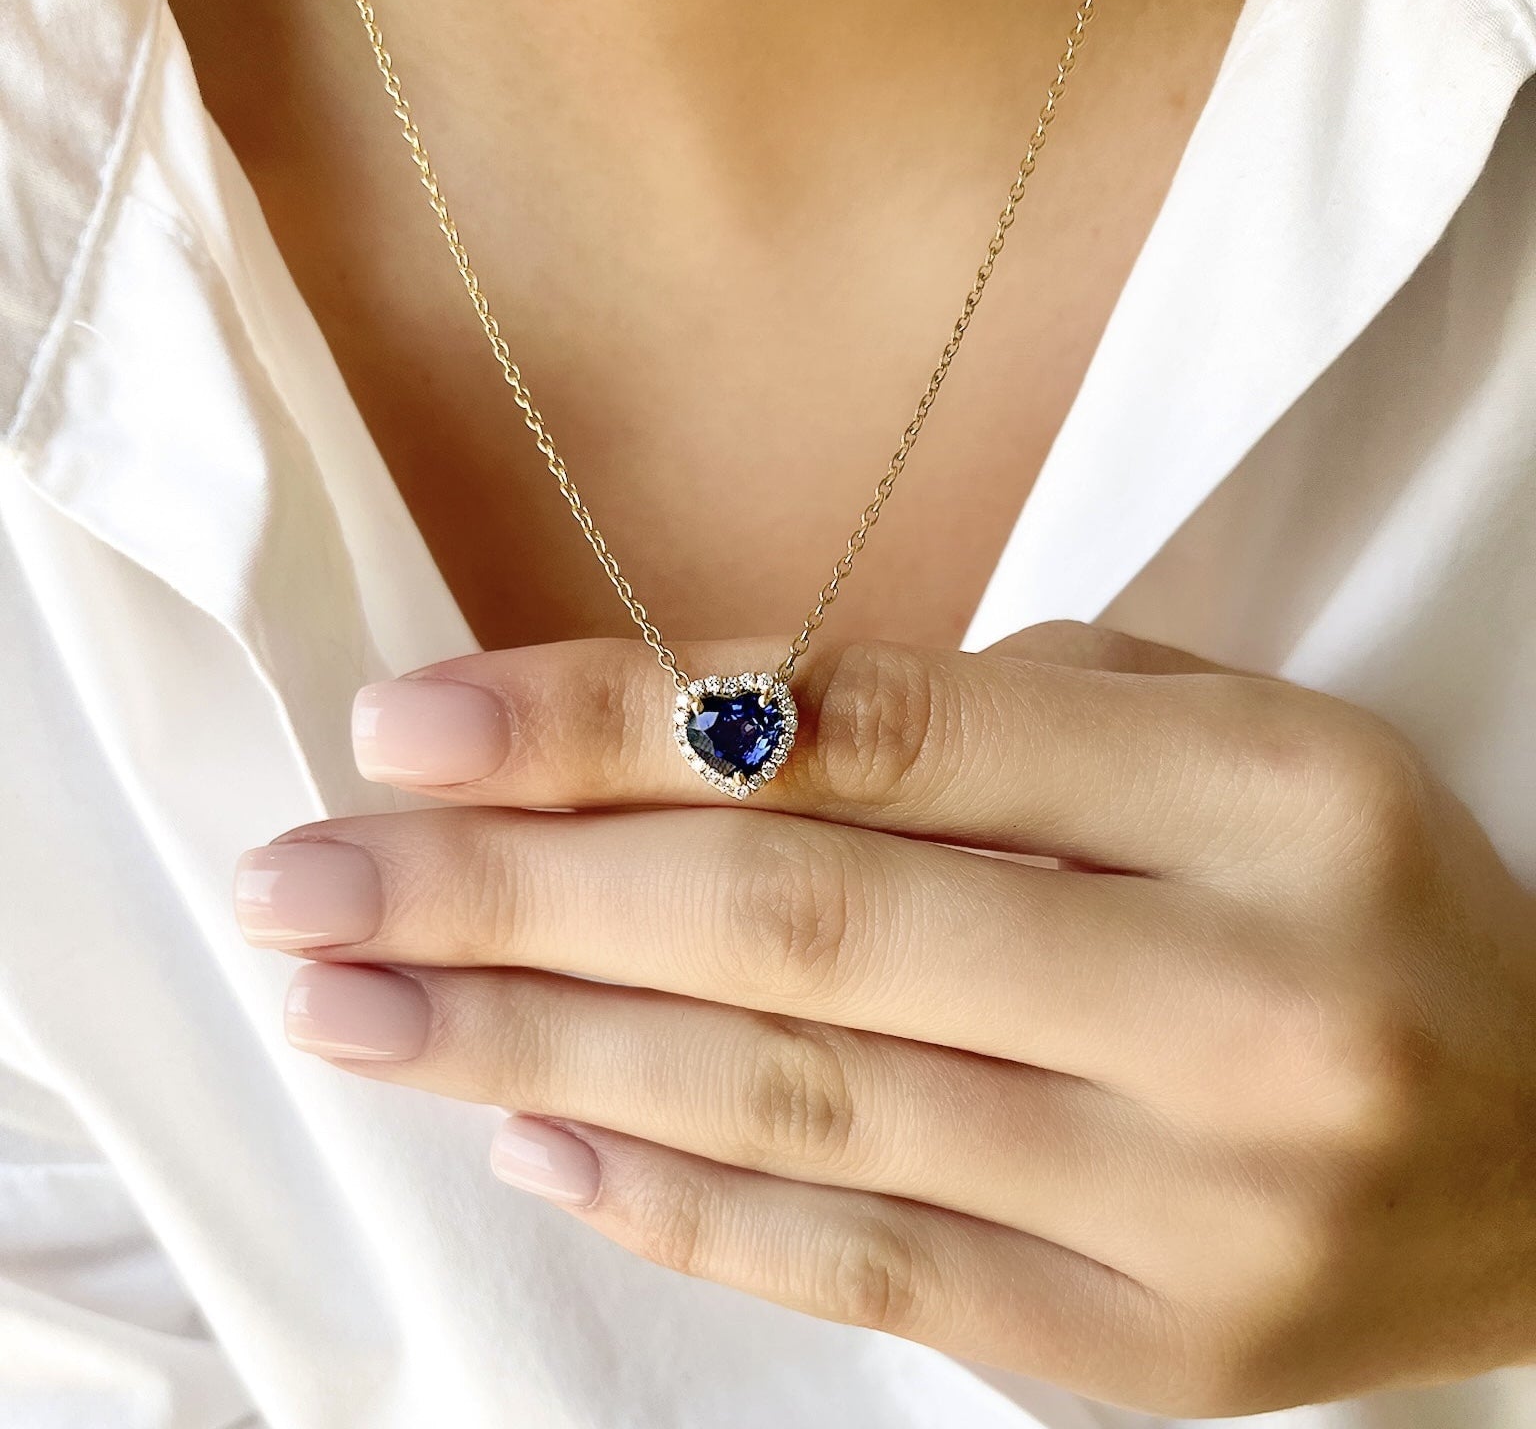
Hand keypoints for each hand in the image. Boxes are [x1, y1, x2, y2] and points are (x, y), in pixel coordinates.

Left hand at [233, 623, 1535, 1416]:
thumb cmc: (1353, 894)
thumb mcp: (1226, 741)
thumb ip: (982, 728)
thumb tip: (678, 762)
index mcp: (1262, 800)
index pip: (867, 734)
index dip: (614, 724)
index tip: (414, 724)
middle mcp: (1230, 1008)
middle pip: (792, 934)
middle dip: (512, 902)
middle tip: (307, 880)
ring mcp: (1187, 1214)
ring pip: (792, 1111)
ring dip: (533, 1057)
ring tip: (350, 1010)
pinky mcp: (1145, 1361)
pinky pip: (862, 1269)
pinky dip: (672, 1205)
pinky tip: (520, 1141)